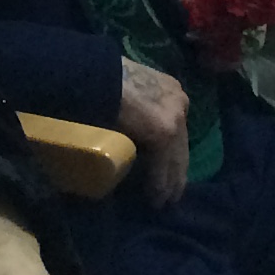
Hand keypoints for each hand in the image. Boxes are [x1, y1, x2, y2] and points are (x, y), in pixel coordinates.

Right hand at [115, 58, 191, 206]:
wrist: (93, 73)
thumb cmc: (102, 77)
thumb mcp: (127, 88)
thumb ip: (136, 104)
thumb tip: (130, 122)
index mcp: (171, 89)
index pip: (176, 126)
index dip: (172, 149)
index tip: (167, 166)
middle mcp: (179, 101)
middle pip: (181, 144)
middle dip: (177, 170)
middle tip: (172, 193)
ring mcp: (175, 117)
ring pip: (177, 158)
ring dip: (170, 182)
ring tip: (163, 201)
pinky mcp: (164, 133)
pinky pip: (163, 166)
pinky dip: (159, 184)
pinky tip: (156, 198)